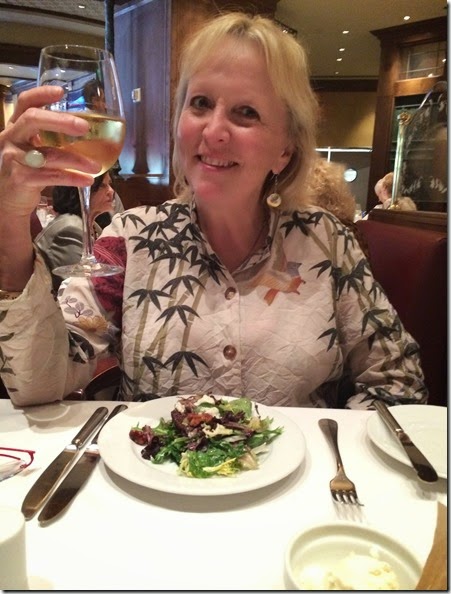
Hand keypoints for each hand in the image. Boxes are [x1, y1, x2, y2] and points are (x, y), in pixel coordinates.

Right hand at [0, 86, 100, 216]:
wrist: (7, 201)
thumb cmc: (25, 171)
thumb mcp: (32, 149)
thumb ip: (48, 139)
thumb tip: (85, 132)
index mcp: (15, 127)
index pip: (24, 103)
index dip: (41, 94)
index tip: (61, 92)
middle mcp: (11, 138)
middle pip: (33, 119)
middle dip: (61, 121)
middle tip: (85, 127)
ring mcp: (13, 158)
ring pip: (49, 154)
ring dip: (77, 160)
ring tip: (95, 166)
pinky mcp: (20, 178)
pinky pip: (52, 176)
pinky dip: (72, 178)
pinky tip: (87, 180)